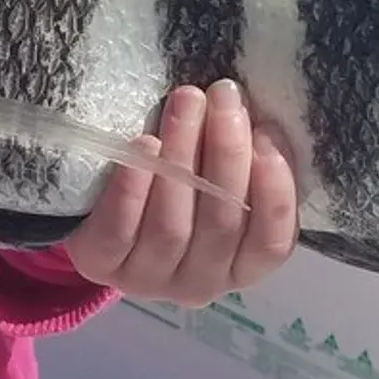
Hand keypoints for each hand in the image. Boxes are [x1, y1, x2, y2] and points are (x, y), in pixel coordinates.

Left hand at [63, 79, 297, 304]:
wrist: (104, 206)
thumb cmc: (178, 181)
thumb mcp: (216, 175)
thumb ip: (241, 158)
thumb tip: (253, 109)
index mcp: (240, 266)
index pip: (271, 243)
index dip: (276, 192)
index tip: (267, 134)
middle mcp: (200, 283)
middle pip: (221, 224)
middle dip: (227, 153)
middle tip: (224, 96)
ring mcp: (149, 279)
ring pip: (171, 226)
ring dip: (182, 156)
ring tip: (186, 102)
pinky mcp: (103, 265)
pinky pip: (118, 231)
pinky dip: (133, 187)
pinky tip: (145, 144)